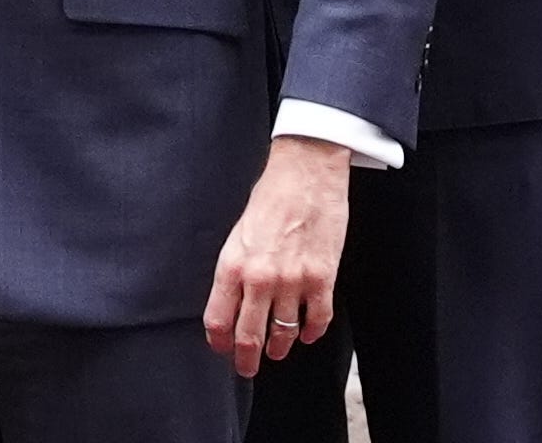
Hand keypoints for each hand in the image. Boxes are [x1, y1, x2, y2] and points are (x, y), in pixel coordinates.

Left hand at [204, 136, 350, 376]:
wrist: (306, 174)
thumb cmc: (269, 199)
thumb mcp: (238, 234)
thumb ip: (235, 270)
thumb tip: (233, 303)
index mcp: (233, 265)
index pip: (218, 320)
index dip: (219, 342)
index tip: (222, 349)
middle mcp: (260, 279)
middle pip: (249, 336)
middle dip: (247, 359)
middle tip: (247, 367)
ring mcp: (294, 282)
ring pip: (283, 334)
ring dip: (278, 348)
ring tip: (276, 351)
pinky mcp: (323, 279)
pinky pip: (317, 321)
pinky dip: (311, 333)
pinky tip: (305, 334)